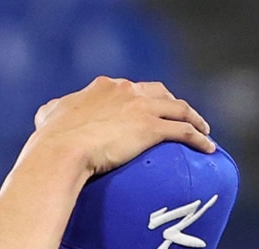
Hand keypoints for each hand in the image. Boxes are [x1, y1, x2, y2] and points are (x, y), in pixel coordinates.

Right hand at [29, 76, 213, 178]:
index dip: (143, 98)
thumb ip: (54, 112)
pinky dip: (199, 138)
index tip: (148, 110)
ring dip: (195, 118)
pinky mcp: (152, 128)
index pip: (130, 88)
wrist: (62, 150)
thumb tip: (49, 114)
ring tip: (204, 130)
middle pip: (159, 93)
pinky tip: (209, 148)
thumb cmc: (52, 139)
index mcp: (104, 88)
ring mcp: (141, 108)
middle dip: (172, 104)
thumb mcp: (49, 117)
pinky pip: (184, 131)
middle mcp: (126, 91)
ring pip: (179, 108)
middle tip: (182, 117)